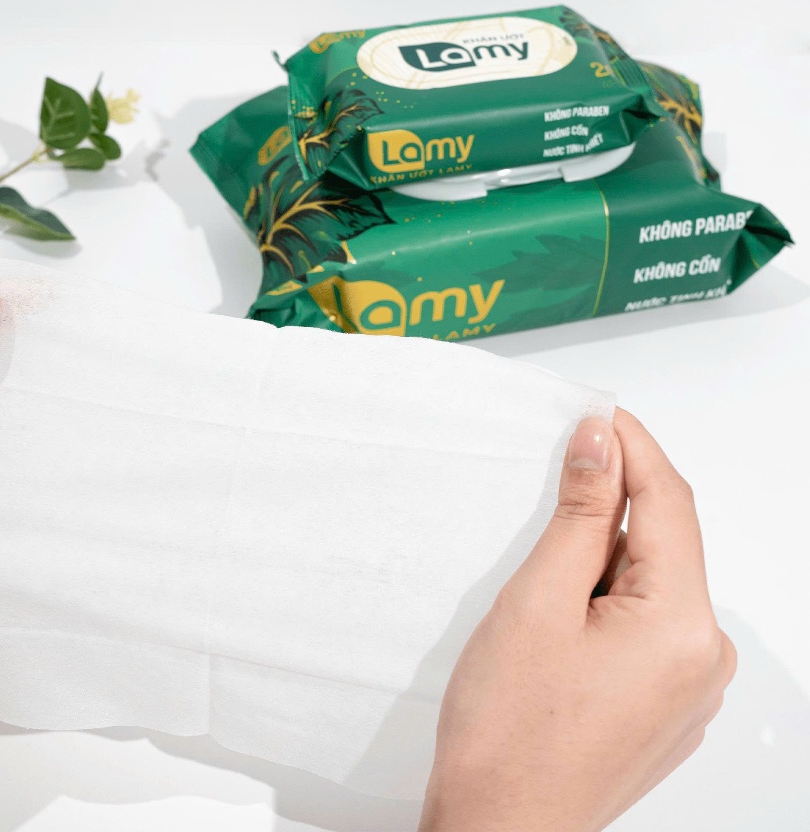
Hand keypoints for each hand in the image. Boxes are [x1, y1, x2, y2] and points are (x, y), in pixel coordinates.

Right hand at [419, 409, 735, 831]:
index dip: (632, 445)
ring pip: (651, 582)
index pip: (669, 501)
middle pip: (664, 541)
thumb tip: (600, 444)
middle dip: (610, 500)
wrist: (499, 828)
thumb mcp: (538, 600)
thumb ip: (579, 515)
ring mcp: (687, 688)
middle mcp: (703, 659)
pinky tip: (558, 603)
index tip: (596, 412)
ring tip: (540, 559)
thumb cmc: (509, 732)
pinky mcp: (663, 704)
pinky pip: (646, 622)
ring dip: (602, 551)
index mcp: (683, 628)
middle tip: (551, 472)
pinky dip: (606, 592)